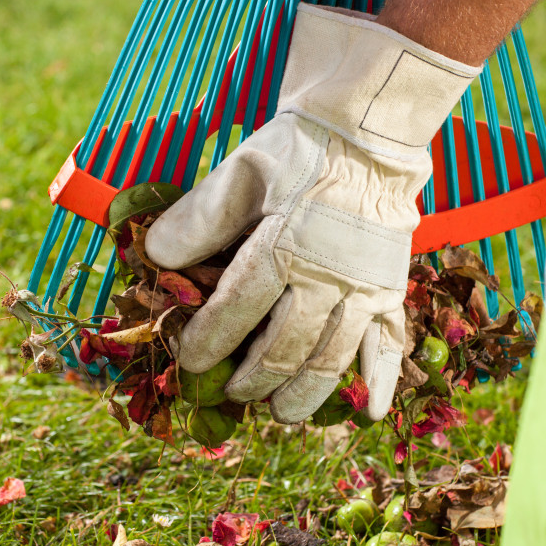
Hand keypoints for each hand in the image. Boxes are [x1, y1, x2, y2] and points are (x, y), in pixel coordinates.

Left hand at [145, 4, 477, 423]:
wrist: (366, 133)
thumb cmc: (297, 152)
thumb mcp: (239, 173)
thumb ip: (198, 219)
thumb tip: (155, 258)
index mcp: (283, 246)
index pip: (238, 309)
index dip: (210, 340)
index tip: (190, 361)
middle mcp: (326, 277)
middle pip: (284, 347)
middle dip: (253, 378)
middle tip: (234, 392)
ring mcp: (363, 288)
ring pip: (331, 357)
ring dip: (303, 392)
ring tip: (281, 412)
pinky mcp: (389, 288)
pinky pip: (389, 342)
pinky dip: (381, 379)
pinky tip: (370, 412)